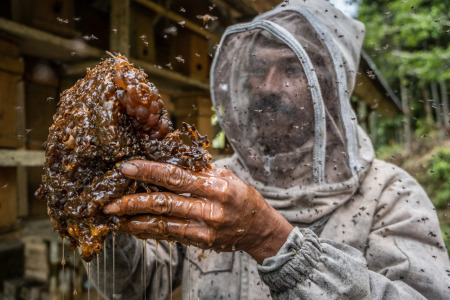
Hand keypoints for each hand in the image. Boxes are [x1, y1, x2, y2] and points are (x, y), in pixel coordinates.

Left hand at [103, 160, 292, 262]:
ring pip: (163, 223)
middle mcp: (210, 208)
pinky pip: (170, 236)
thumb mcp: (225, 176)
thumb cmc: (240, 196)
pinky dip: (149, 231)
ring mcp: (205, 228)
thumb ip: (199, 169)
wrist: (258, 227)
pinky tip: (133, 227)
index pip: (177, 176)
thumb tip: (170, 155)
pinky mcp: (201, 242)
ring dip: (135, 220)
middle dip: (134, 200)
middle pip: (165, 203)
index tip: (127, 167)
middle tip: (109, 200)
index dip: (149, 171)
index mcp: (216, 186)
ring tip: (114, 217)